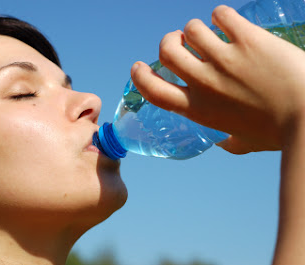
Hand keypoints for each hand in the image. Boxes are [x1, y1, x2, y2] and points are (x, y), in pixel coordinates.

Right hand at [131, 5, 304, 153]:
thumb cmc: (278, 133)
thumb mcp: (243, 142)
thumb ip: (228, 142)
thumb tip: (223, 144)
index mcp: (198, 109)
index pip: (153, 90)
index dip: (140, 75)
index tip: (139, 66)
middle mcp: (204, 83)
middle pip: (167, 51)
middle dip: (169, 41)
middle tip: (181, 41)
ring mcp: (224, 60)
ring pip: (192, 28)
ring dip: (198, 28)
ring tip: (213, 32)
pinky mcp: (247, 39)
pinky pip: (220, 15)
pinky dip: (222, 15)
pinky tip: (231, 22)